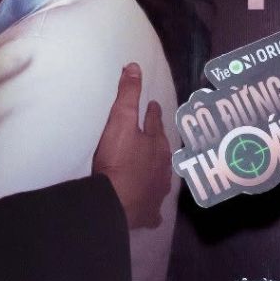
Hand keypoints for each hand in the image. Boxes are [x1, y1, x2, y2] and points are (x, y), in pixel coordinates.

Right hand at [92, 63, 171, 229]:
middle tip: (156, 136)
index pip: (155, 124)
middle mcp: (163, 169)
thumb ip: (128, 95)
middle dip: (159, 143)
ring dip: (158, 172)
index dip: (153, 114)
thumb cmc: (118, 159)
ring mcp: (158, 192)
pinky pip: (153, 211)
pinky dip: (152, 208)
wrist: (116, 201)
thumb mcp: (121, 121)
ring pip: (162, 179)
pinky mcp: (149, 213)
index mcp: (157, 146)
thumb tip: (134, 67)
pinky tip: (153, 213)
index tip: (154, 106)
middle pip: (162, 152)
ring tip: (155, 169)